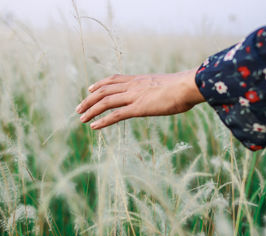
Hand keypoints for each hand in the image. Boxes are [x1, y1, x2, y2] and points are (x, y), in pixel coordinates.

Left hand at [75, 69, 204, 129]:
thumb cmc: (183, 87)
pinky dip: (102, 121)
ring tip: (81, 118)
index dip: (99, 84)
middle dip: (89, 100)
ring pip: (105, 102)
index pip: (114, 79)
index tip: (90, 89)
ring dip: (91, 110)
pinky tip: (93, 126)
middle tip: (79, 108)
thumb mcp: (167, 85)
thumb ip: (159, 89)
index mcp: (139, 80)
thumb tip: (164, 94)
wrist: (187, 86)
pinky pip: (116, 115)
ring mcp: (134, 96)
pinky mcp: (138, 108)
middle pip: (104, 90)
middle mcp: (133, 86)